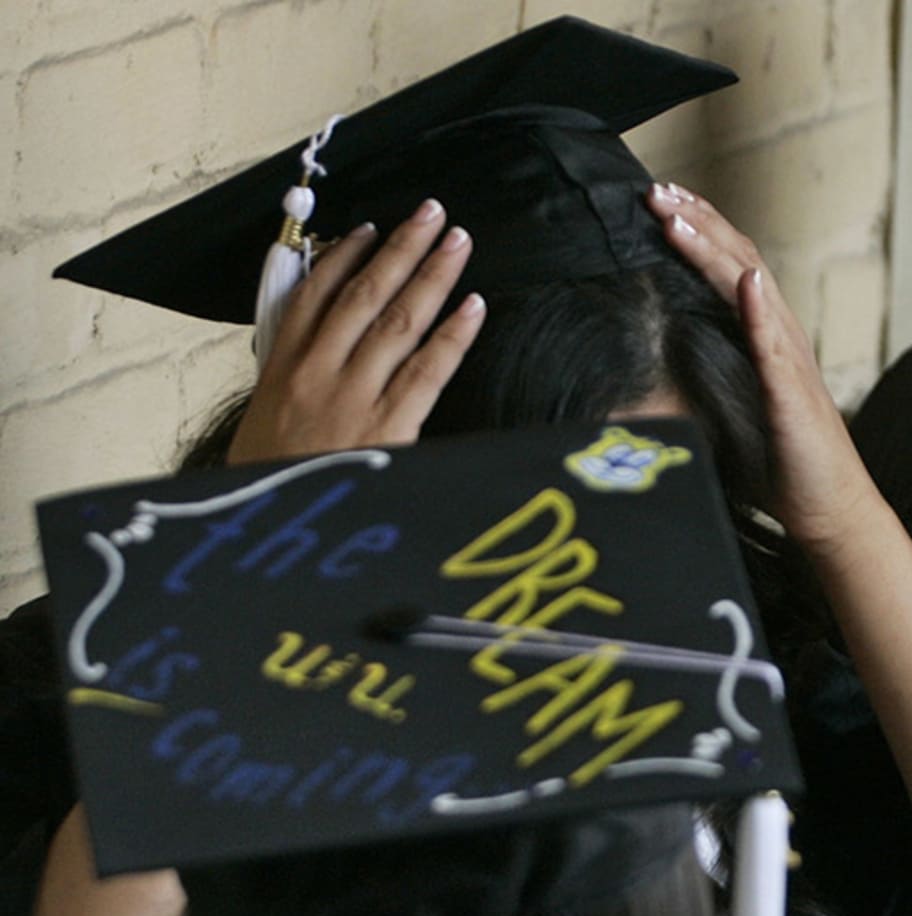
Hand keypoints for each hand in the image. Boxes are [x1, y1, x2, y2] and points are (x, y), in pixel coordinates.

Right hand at [226, 198, 484, 464]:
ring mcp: (353, 396)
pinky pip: (428, 369)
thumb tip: (319, 345)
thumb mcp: (263, 424)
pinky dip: (451, 334)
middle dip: (400, 249)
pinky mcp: (389, 425)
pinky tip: (472, 305)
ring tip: (456, 240)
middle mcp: (317, 372)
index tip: (370, 230)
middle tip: (431, 212)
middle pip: (363, 294)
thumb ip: (290, 379)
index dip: (344, 257)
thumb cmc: (270, 484)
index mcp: (282, 368)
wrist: (269, 530)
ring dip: (431, 275)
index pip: (313, 296)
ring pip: (398, 320)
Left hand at [647, 182, 885, 554]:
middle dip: (697, 221)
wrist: (830, 508)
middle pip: (739, 260)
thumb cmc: (783, 463)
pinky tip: (746, 282)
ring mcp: (790, 362)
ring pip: (753, 290)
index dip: (698, 229)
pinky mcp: (793, 395)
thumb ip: (712, 367)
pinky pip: (776, 347)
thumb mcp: (735, 403)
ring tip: (678, 220)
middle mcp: (782, 337)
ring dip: (716, 250)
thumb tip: (663, 346)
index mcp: (765, 335)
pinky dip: (760, 311)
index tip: (659, 201)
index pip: (730, 265)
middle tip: (655, 191)